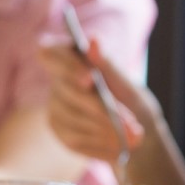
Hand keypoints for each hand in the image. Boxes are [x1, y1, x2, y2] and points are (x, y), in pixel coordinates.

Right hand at [39, 39, 153, 161]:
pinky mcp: (58, 130)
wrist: (133, 130)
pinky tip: (118, 145)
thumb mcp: (124, 82)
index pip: (49, 53)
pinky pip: (74, 138)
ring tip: (134, 137)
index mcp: (69, 57)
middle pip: (67, 91)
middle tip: (131, 124)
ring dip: (105, 129)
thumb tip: (93, 39)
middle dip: (100, 109)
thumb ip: (107, 63)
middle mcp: (56, 81)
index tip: (90, 79)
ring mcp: (54, 106)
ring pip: (72, 118)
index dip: (66, 66)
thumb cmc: (128, 98)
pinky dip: (100, 143)